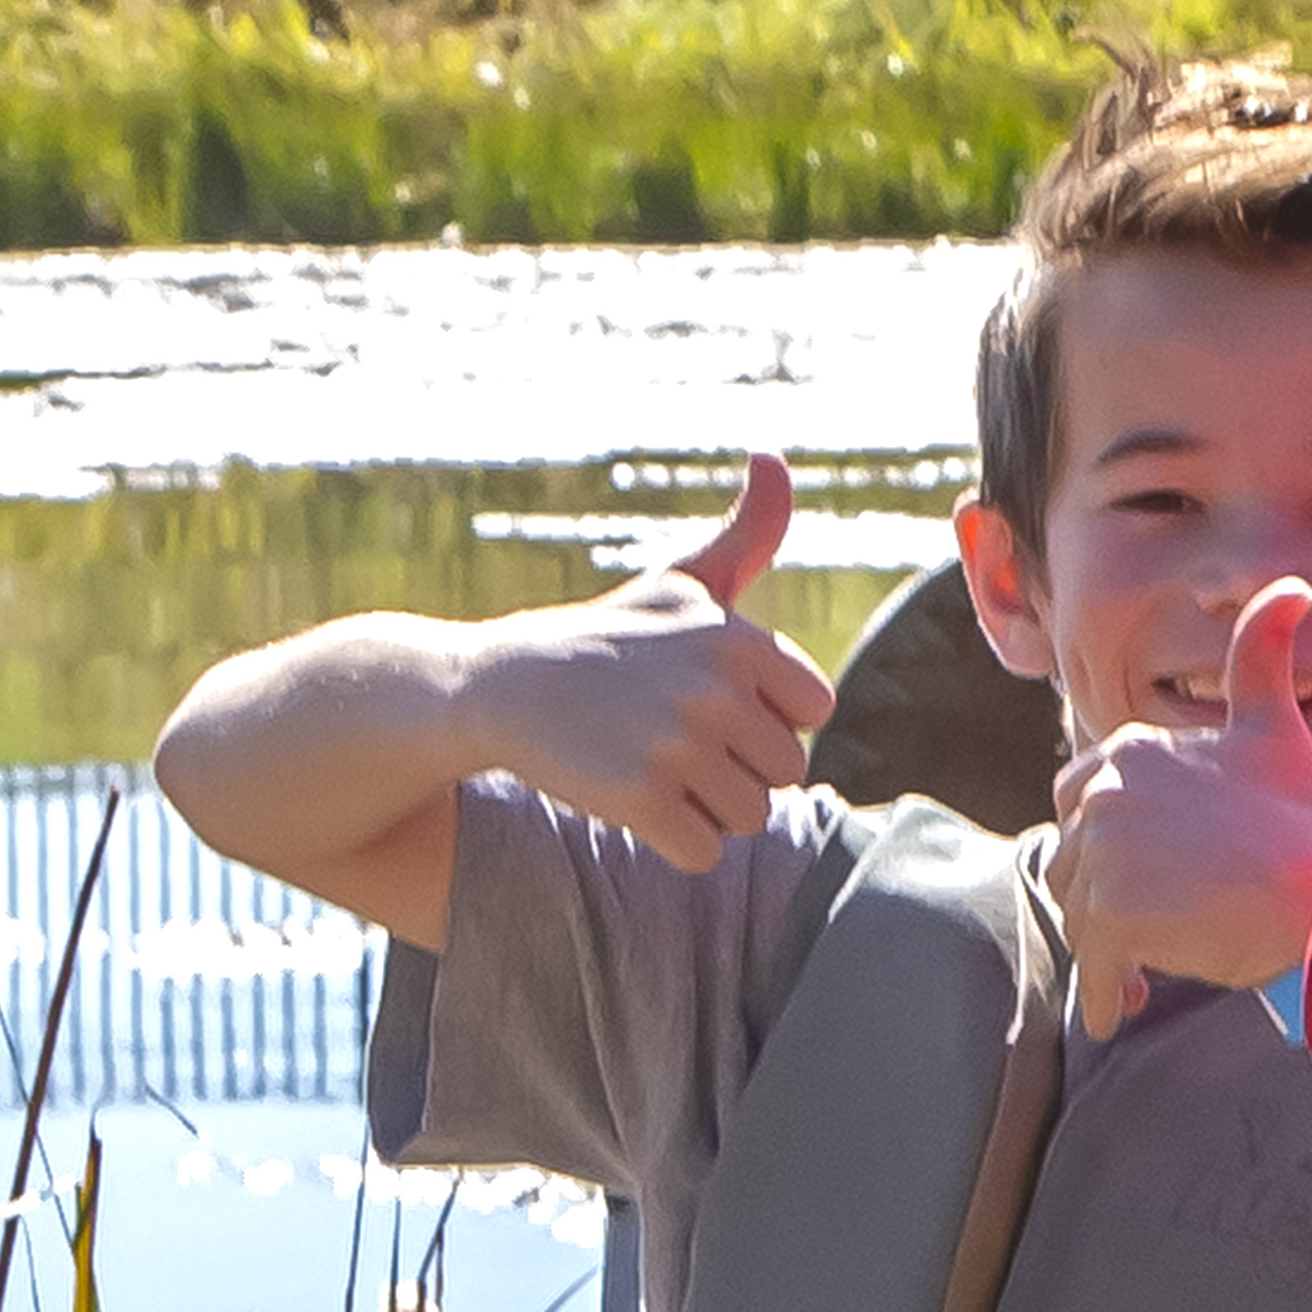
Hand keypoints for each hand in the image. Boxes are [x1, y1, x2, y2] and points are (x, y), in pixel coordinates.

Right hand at [460, 451, 834, 870]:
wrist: (497, 687)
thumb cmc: (606, 638)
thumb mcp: (679, 584)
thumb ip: (747, 536)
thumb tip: (774, 459)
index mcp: (739, 640)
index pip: (813, 712)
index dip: (767, 716)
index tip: (712, 699)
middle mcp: (714, 689)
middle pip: (786, 771)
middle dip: (737, 766)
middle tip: (671, 735)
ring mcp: (675, 744)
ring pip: (751, 817)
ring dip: (707, 806)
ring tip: (651, 762)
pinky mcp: (638, 798)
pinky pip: (706, 853)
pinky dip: (676, 842)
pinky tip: (632, 800)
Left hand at [1045, 581, 1311, 1039]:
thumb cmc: (1301, 814)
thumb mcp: (1274, 726)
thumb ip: (1264, 654)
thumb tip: (1291, 583)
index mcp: (1127, 752)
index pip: (1077, 804)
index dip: (1111, 844)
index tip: (1152, 874)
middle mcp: (1102, 796)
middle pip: (1075, 866)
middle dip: (1107, 898)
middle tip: (1153, 927)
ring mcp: (1104, 857)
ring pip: (1083, 918)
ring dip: (1109, 950)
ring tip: (1148, 971)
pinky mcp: (1112, 917)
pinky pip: (1093, 970)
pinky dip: (1105, 996)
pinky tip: (1125, 1009)